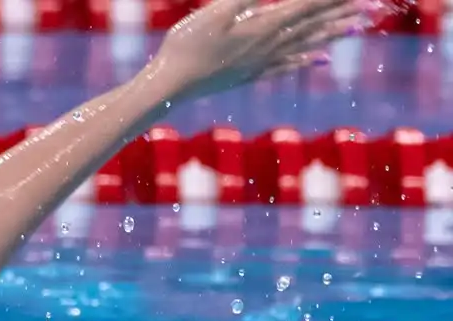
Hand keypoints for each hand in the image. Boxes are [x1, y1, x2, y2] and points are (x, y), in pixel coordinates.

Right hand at [146, 0, 376, 100]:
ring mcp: (261, 63)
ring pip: (307, 45)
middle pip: (314, 26)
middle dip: (344, 14)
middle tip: (374, 8)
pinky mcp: (250, 74)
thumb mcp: (215, 12)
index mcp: (263, 27)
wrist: (171, 86)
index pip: (307, 6)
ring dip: (333, 35)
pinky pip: (288, 65)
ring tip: (358, 28)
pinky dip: (308, 60)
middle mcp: (269, 46)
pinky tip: (321, 60)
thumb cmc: (186, 46)